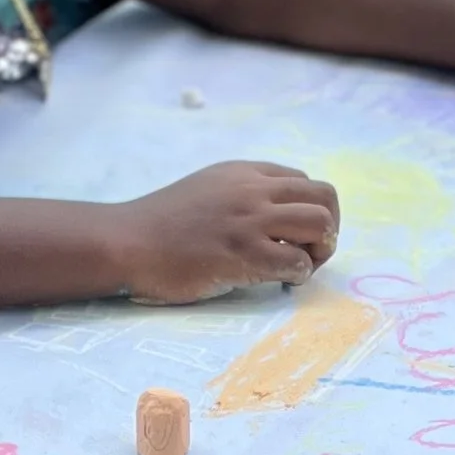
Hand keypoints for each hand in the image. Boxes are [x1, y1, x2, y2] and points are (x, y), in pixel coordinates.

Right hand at [112, 161, 340, 300]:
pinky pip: (296, 261)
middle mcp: (253, 190)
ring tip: (298, 267)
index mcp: (245, 173)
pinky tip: (280, 282)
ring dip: (320, 250)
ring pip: (321, 225)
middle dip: (328, 227)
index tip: (293, 235)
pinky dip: (299, 274)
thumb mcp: (206, 189)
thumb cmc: (160, 224)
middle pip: (325, 197)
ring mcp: (249, 221)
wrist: (126, 242)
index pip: (304, 182)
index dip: (308, 210)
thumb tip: (273, 216)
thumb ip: (240, 193)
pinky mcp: (242, 254)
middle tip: (308, 252)